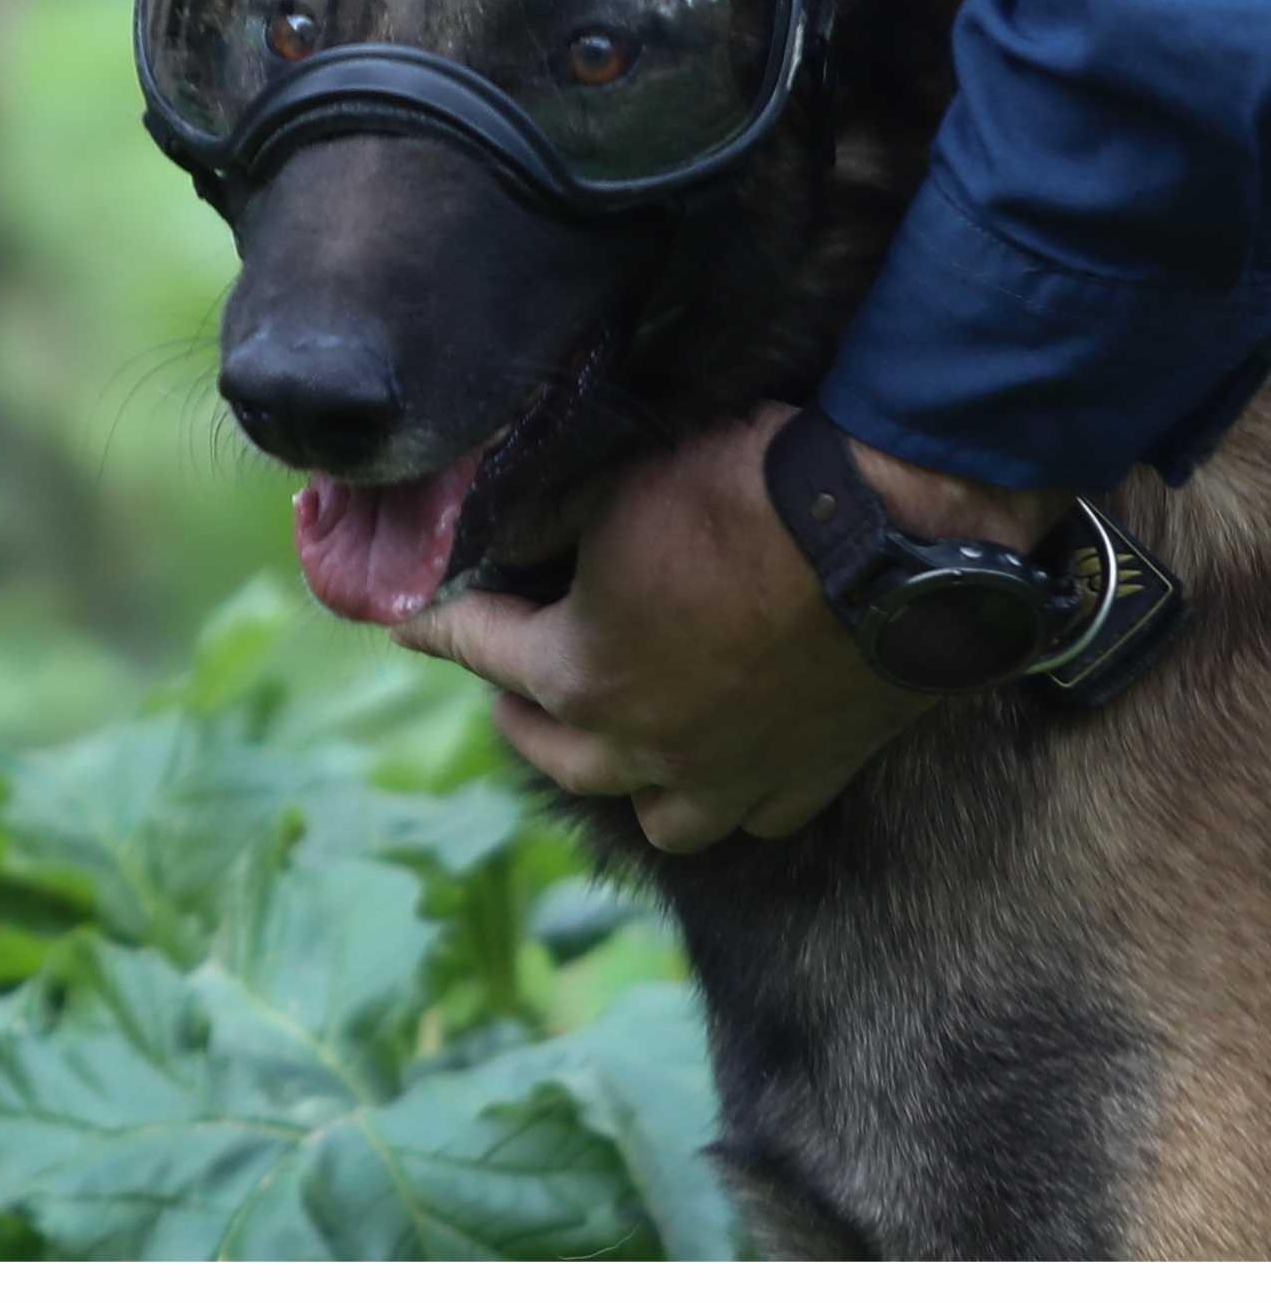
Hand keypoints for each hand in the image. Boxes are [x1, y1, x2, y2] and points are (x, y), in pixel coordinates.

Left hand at [390, 403, 1068, 853]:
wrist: (894, 535)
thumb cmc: (742, 495)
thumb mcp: (615, 487)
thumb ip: (545, 524)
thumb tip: (498, 538)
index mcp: (577, 677)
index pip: (478, 650)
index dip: (440, 627)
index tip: (409, 623)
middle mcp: (643, 748)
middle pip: (554, 749)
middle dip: (518, 713)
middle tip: (505, 687)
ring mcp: (730, 777)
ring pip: (653, 812)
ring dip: (618, 778)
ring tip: (609, 742)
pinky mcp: (810, 778)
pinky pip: (750, 815)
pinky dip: (722, 794)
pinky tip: (717, 767)